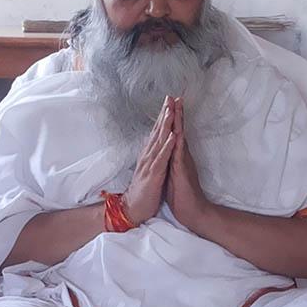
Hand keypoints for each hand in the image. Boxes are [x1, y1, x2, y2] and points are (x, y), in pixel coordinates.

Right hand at [122, 96, 175, 223]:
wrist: (133, 209)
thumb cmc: (144, 190)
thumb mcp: (150, 169)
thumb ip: (153, 156)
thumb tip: (157, 144)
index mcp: (149, 154)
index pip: (157, 131)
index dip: (163, 116)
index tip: (170, 102)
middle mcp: (148, 155)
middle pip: (158, 131)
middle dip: (164, 114)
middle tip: (170, 97)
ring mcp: (150, 164)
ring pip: (159, 140)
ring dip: (165, 125)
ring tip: (171, 110)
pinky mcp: (154, 174)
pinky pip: (162, 158)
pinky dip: (167, 146)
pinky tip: (172, 136)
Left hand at [165, 97, 211, 232]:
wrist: (193, 212)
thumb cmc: (182, 195)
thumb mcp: (174, 174)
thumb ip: (173, 161)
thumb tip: (171, 150)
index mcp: (178, 156)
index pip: (175, 133)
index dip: (172, 118)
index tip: (171, 104)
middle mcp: (181, 156)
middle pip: (178, 130)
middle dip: (176, 113)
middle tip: (175, 96)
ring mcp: (182, 162)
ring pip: (179, 137)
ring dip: (177, 122)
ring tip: (176, 107)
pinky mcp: (181, 171)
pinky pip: (178, 154)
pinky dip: (177, 142)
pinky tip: (176, 133)